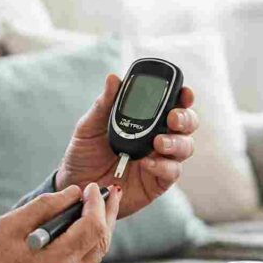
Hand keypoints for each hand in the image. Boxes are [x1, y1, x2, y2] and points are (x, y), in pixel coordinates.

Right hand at [0, 182, 122, 262]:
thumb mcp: (11, 225)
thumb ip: (45, 206)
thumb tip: (74, 193)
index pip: (93, 227)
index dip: (97, 203)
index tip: (93, 186)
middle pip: (101, 242)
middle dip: (107, 215)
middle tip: (110, 193)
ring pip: (95, 256)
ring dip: (99, 231)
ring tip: (98, 209)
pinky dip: (87, 247)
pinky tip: (82, 232)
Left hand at [55, 74, 198, 218]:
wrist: (76, 184)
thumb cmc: (84, 153)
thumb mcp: (89, 127)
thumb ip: (103, 104)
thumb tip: (114, 78)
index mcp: (145, 120)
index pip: (171, 104)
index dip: (182, 96)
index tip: (184, 91)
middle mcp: (158, 137)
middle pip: (186, 124)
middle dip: (185, 118)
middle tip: (172, 118)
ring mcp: (160, 160)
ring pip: (185, 147)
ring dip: (176, 142)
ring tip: (158, 142)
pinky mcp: (158, 182)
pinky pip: (171, 172)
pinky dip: (163, 166)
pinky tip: (147, 163)